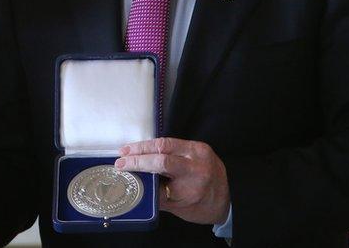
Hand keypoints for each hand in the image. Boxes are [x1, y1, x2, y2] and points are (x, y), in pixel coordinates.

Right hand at [115, 137, 229, 224]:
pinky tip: (144, 149)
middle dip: (138, 151)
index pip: (160, 164)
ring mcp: (200, 151)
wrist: (227, 200)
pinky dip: (157, 145)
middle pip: (162, 148)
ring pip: (166, 142)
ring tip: (128, 150)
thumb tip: (134, 180)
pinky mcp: (200, 146)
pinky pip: (174, 143)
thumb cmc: (201, 207)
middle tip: (122, 155)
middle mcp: (198, 161)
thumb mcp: (176, 205)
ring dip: (145, 146)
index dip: (138, 163)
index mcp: (193, 179)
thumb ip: (155, 192)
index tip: (123, 166)